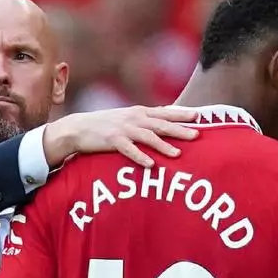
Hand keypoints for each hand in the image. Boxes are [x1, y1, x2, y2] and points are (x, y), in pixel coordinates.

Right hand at [43, 106, 199, 167]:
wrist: (78, 127)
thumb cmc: (105, 124)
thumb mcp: (127, 117)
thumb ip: (145, 118)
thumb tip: (164, 117)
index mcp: (139, 112)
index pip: (165, 112)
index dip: (181, 114)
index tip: (199, 116)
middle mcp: (134, 118)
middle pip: (161, 124)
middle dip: (180, 129)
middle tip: (197, 135)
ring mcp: (123, 129)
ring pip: (148, 137)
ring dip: (163, 145)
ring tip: (178, 154)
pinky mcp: (112, 141)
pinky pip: (129, 150)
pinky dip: (140, 157)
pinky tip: (150, 165)